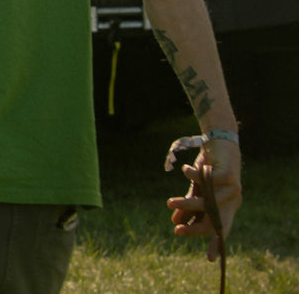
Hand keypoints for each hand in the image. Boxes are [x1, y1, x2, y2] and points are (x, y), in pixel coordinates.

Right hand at [167, 136, 240, 261]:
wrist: (220, 142)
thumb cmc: (209, 167)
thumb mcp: (197, 189)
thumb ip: (190, 205)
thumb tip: (176, 222)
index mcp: (227, 207)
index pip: (221, 229)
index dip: (214, 244)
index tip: (209, 259)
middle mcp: (233, 201)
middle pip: (214, 221)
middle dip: (194, 228)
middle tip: (176, 229)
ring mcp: (233, 190)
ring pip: (208, 204)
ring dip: (188, 204)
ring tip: (169, 202)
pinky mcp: (229, 176)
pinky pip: (207, 181)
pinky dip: (193, 176)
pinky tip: (184, 170)